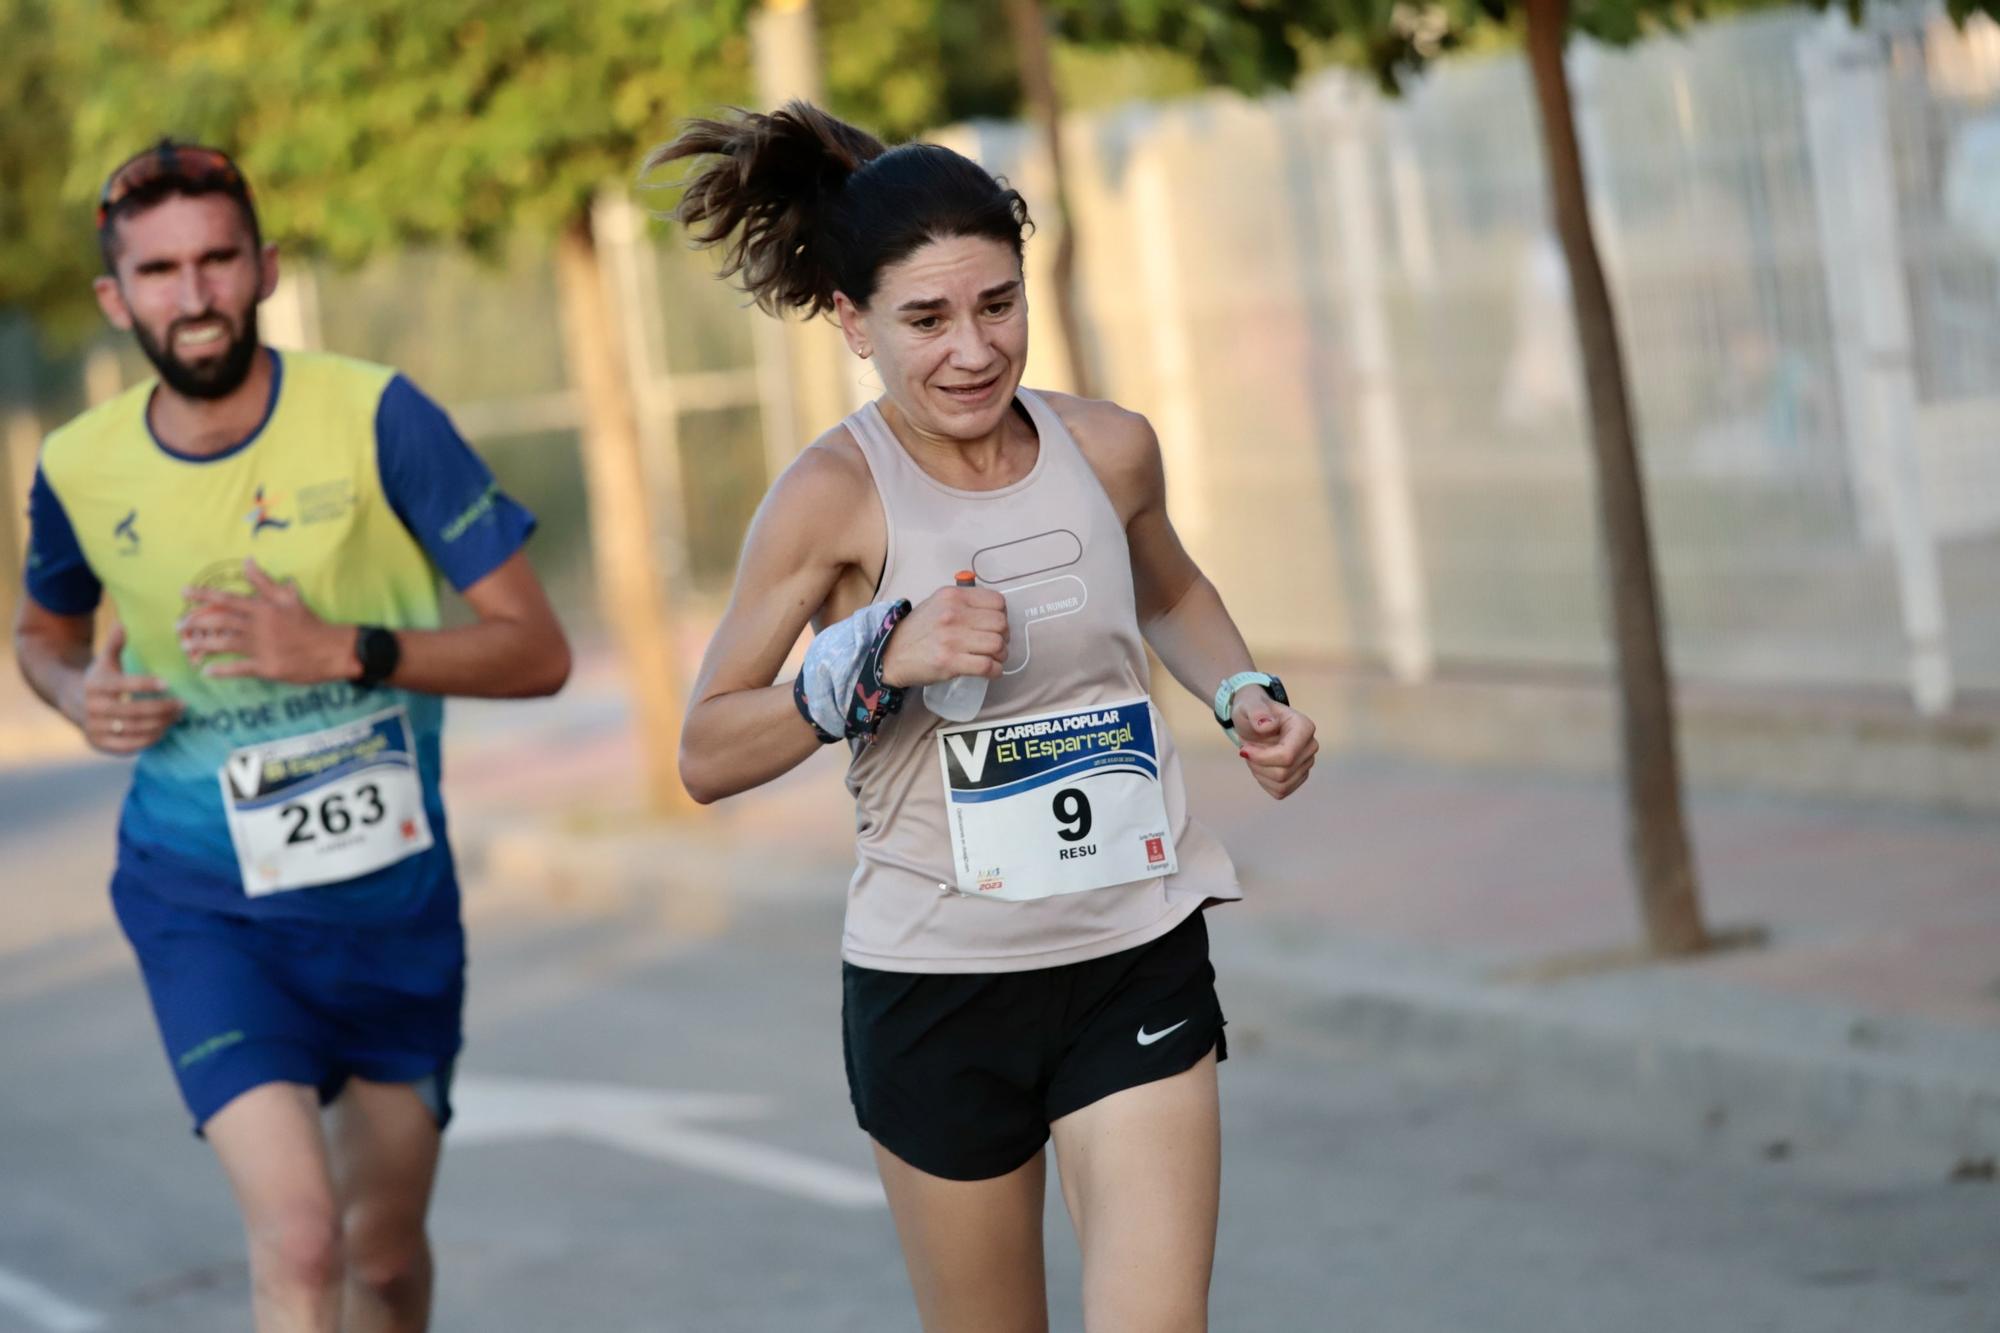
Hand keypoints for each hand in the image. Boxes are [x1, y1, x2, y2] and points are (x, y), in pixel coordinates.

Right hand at [71, 621, 183, 754]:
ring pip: (134, 730)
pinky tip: (164, 730)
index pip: (124, 686)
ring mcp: (95, 729)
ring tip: (178, 716)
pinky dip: (149, 740)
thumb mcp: (105, 660)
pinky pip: (129, 746)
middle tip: (183, 704)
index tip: (168, 684)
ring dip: (161, 724)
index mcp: (95, 685)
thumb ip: (115, 643)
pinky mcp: (100, 744)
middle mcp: (93, 709)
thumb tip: (123, 622)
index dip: (146, 685)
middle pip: (134, 711)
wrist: (72, 701)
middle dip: (162, 709)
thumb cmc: (100, 678)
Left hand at [179, 559, 356, 684]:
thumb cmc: (310, 623)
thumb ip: (265, 581)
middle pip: (219, 621)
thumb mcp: (289, 597)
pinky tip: (206, 671)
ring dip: (202, 645)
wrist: (332, 649)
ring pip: (224, 644)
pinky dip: (221, 670)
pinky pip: (239, 668)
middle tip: (178, 626)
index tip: (183, 593)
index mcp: (262, 608)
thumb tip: (248, 561)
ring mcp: (261, 648)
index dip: (203, 595)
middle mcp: (258, 626)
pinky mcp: (267, 667)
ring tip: (186, 647)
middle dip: (195, 623)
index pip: (226, 599)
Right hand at [879, 581, 1008, 688]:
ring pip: (997, 645)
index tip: (996, 625)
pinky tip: (991, 671)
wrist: (891, 653)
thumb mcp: (938, 603)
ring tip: (993, 658)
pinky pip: (987, 666)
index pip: (997, 601)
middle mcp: (953, 614)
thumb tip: (995, 611)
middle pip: (1001, 624)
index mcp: (953, 596)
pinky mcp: (950, 662)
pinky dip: (996, 671)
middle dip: (1004, 637)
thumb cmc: (919, 630)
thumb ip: (964, 602)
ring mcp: (952, 639)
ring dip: (1001, 655)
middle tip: (996, 645)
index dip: (1002, 615)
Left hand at [1233, 688, 1316, 799]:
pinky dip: (1264, 782)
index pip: (1287, 756)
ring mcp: (1307, 763)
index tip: (1243, 749)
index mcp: (1304, 727)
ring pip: (1282, 784)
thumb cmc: (1253, 710)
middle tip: (1248, 750)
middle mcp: (1310, 746)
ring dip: (1260, 773)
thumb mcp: (1248, 705)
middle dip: (1258, 764)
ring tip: (1254, 756)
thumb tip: (1267, 725)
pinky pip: (1280, 791)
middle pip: (1283, 772)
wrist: (1254, 721)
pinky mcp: (1299, 777)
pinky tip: (1261, 765)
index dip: (1261, 758)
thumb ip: (1256, 711)